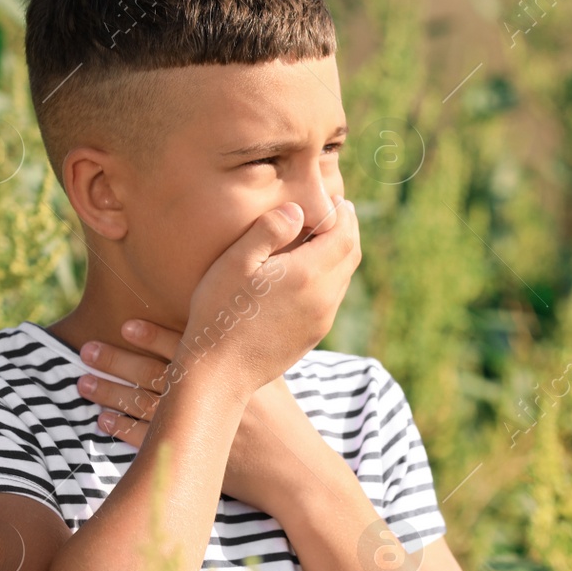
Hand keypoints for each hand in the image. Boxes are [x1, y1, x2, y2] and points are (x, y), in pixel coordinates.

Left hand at [75, 320, 333, 513]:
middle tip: (86, 348)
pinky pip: (148, 441)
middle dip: (118, 361)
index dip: (153, 336)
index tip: (124, 325)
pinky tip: (102, 420)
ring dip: (111, 393)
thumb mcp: (272, 379)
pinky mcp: (192, 456)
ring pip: (145, 405)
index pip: (186, 348)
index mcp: (233, 374)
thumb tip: (226, 322)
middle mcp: (214, 398)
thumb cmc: (285, 422)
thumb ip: (247, 352)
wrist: (293, 471)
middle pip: (156, 374)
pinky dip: (122, 430)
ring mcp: (201, 428)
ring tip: (82, 381)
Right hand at [178, 194, 360, 396]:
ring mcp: (322, 319)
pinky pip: (333, 298)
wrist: (220, 372)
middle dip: (348, 229)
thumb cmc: (220, 311)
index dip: (343, 214)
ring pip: (344, 278)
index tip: (336, 199)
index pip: (344, 235)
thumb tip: (297, 210)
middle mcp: (324, 298)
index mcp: (309, 274)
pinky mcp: (314, 335)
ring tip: (326, 237)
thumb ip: (268, 231)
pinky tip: (311, 271)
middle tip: (339, 211)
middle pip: (351, 255)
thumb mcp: (236, 262)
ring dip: (341, 253)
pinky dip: (331, 276)